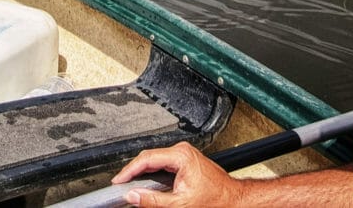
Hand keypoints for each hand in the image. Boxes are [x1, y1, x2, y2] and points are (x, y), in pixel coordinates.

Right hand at [111, 142, 243, 205]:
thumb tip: (133, 196)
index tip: (118, 181)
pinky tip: (147, 183)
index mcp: (180, 156)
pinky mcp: (186, 159)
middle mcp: (182, 150)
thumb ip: (153, 201)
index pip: (146, 159)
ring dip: (143, 172)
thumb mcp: (180, 205)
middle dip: (133, 171)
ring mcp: (184, 153)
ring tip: (131, 184)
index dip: (129, 171)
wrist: (233, 200)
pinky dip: (153, 173)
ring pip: (155, 160)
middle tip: (121, 185)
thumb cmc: (215, 199)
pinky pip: (163, 163)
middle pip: (149, 157)